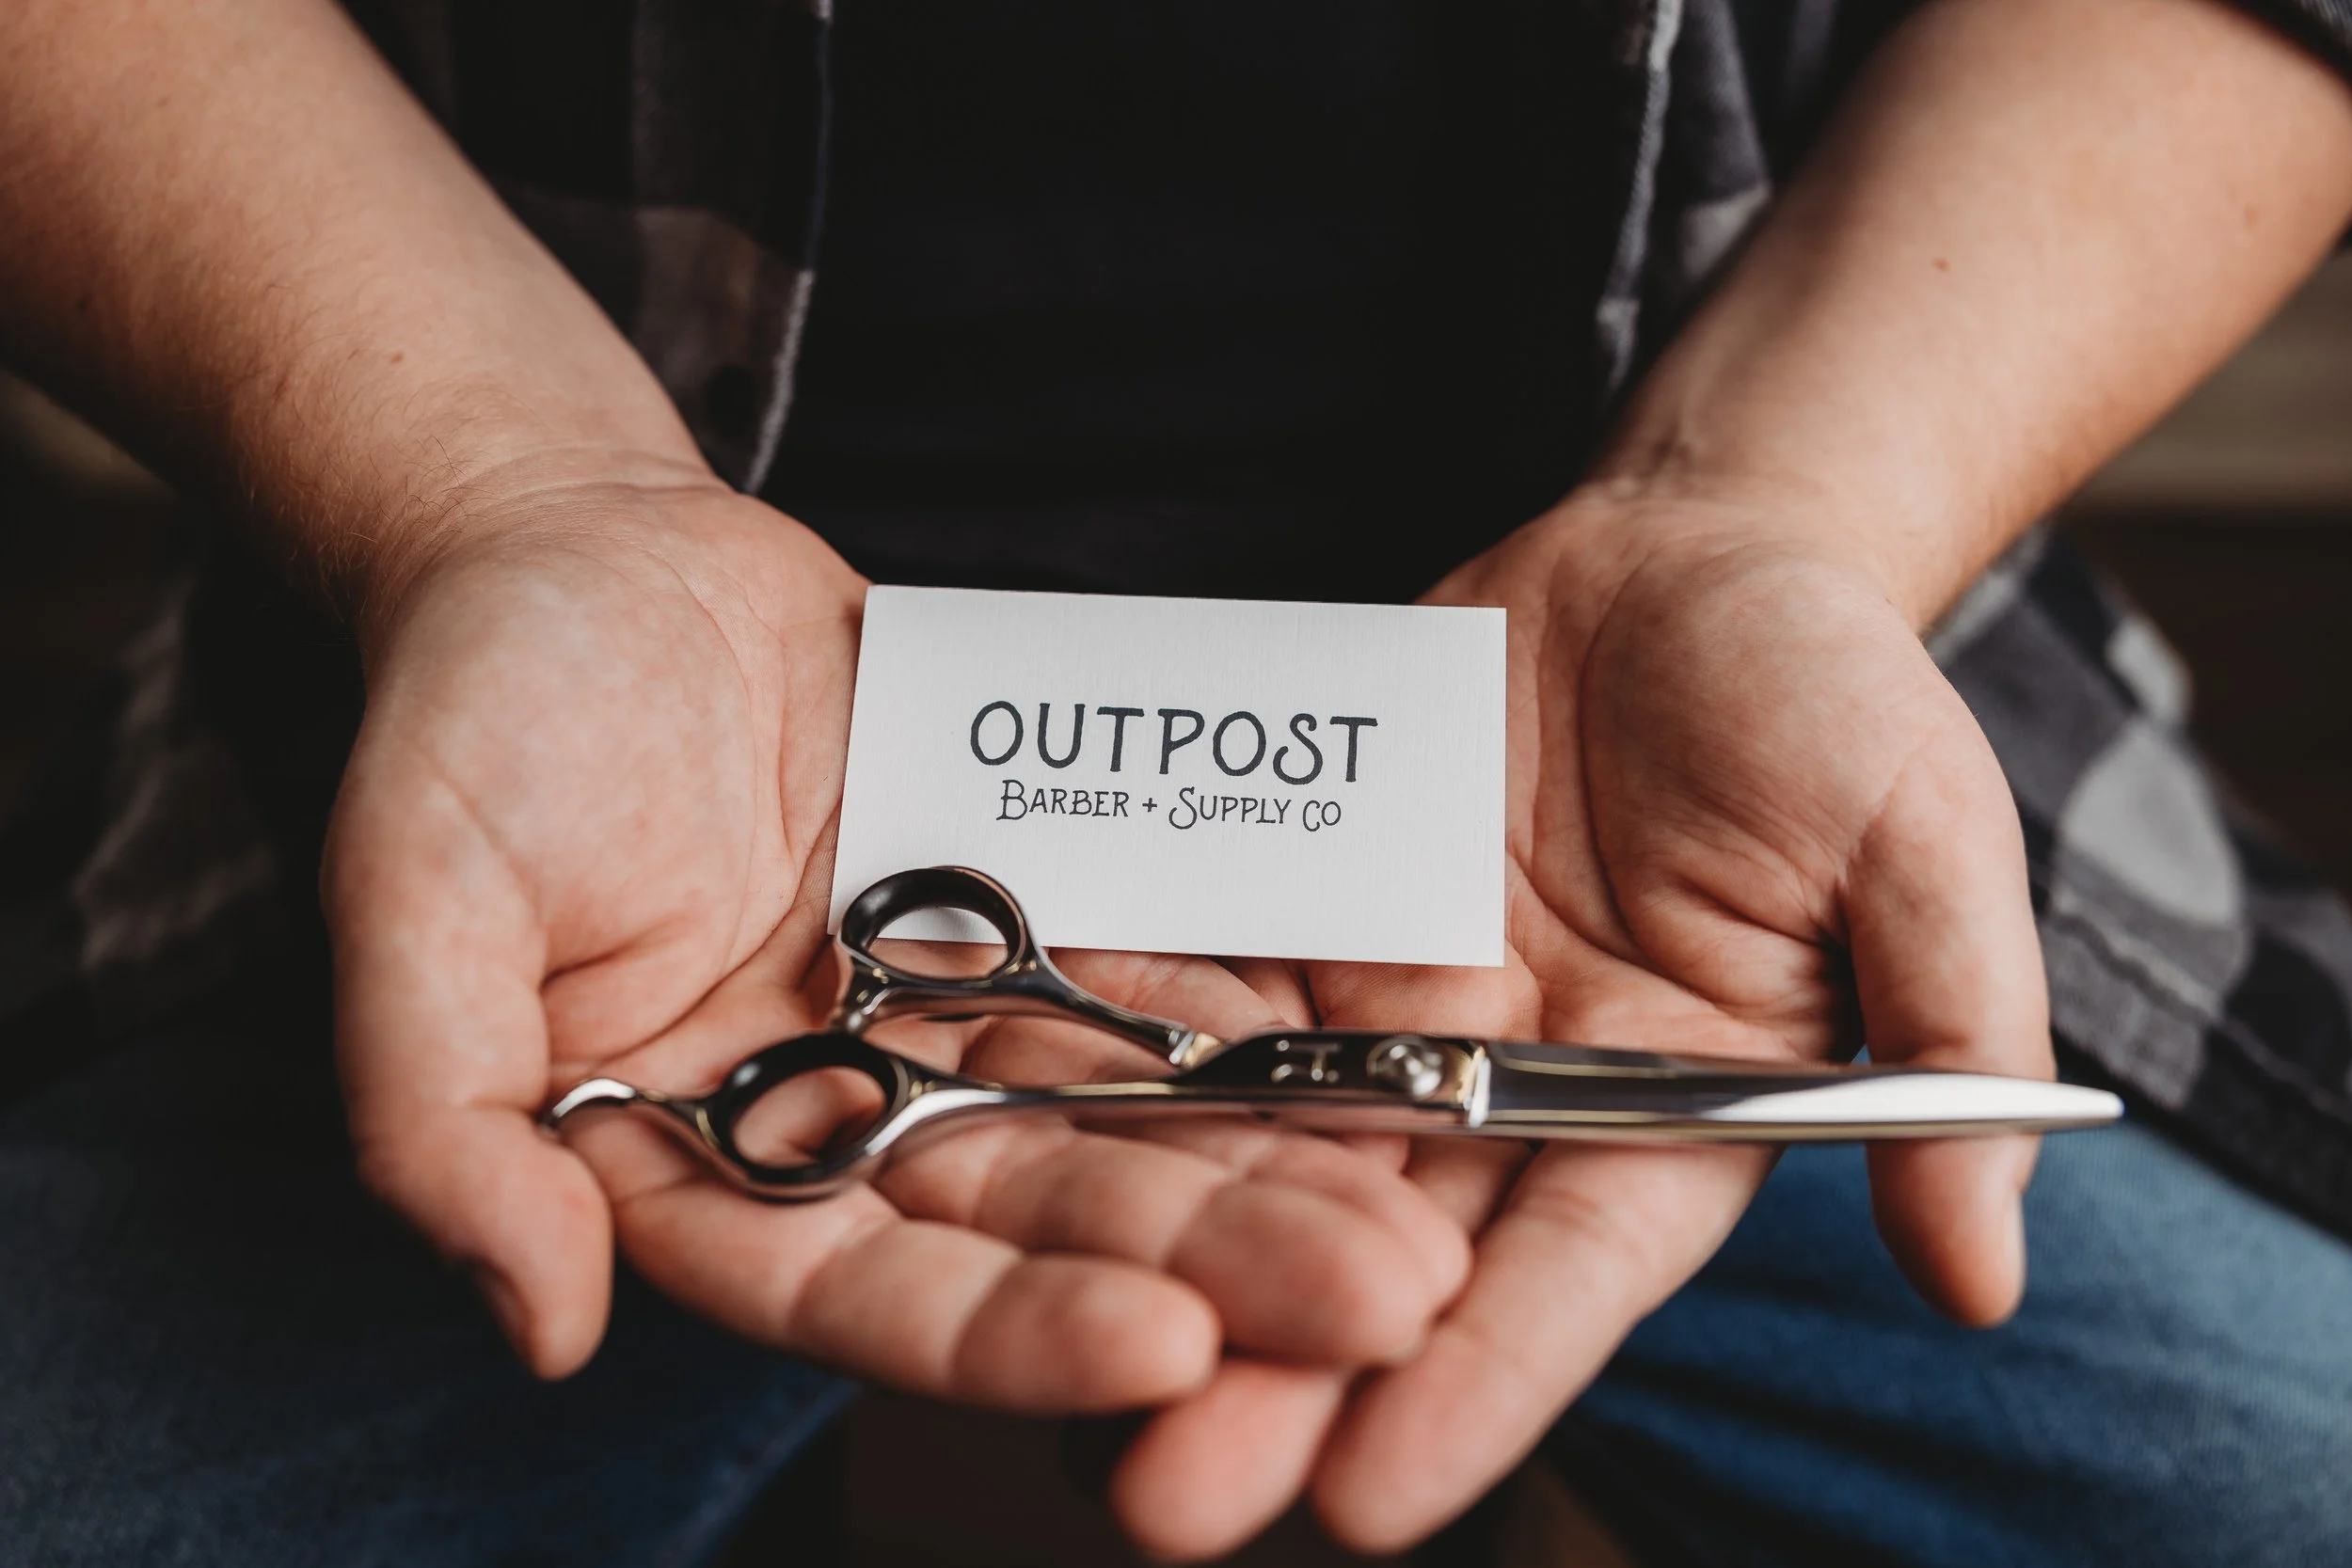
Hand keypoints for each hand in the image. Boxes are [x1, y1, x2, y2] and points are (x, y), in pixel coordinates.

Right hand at [322, 461, 1466, 1427]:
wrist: (583, 549)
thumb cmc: (472, 719)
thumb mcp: (410, 900)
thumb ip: (440, 1115)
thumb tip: (531, 1326)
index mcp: (686, 1163)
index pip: (855, 1290)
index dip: (1007, 1333)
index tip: (1167, 1356)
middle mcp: (829, 1116)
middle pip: (1032, 1222)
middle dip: (1207, 1265)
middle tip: (1383, 1299)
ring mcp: (932, 1016)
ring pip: (1115, 1114)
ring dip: (1268, 1164)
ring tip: (1424, 1210)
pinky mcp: (1014, 908)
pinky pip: (1146, 966)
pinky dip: (1253, 1011)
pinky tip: (1382, 1046)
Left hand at [1103, 485, 2052, 1555]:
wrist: (1683, 554)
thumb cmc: (1830, 693)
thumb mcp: (1924, 841)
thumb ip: (1944, 1037)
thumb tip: (1985, 1273)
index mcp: (1670, 1109)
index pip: (1569, 1274)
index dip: (1479, 1383)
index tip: (1374, 1501)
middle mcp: (1514, 1087)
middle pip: (1385, 1249)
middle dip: (1275, 1374)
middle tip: (1156, 1499)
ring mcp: (1394, 1007)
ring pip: (1263, 1148)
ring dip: (1161, 1252)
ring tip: (1052, 1368)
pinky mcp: (1305, 915)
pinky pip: (1198, 987)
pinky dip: (1109, 1061)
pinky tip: (1003, 1135)